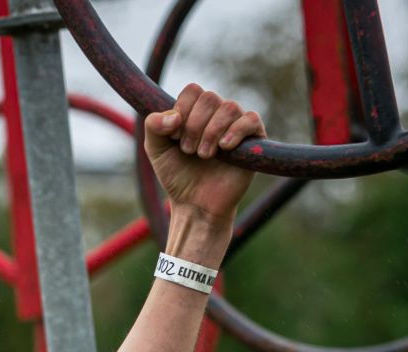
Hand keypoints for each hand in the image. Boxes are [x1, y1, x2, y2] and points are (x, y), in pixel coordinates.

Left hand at [143, 84, 266, 223]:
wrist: (196, 204)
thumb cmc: (177, 175)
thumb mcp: (156, 149)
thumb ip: (153, 126)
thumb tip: (173, 116)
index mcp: (195, 111)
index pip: (193, 90)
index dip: (182, 110)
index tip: (175, 135)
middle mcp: (217, 114)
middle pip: (209, 97)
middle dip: (194, 125)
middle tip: (188, 150)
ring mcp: (236, 125)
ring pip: (229, 107)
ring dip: (211, 131)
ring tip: (204, 155)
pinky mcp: (254, 140)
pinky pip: (251, 119)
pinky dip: (236, 130)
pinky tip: (224, 147)